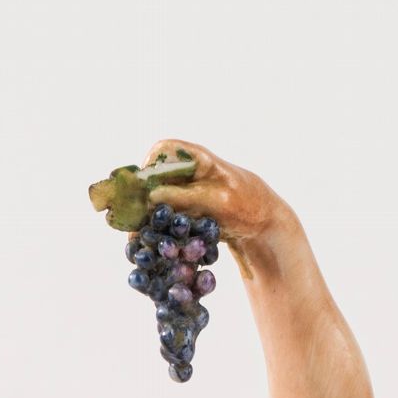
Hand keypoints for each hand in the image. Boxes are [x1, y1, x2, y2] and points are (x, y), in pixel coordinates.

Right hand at [144, 138, 286, 250]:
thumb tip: (152, 197)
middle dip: (141, 200)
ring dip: (146, 220)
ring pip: (156, 201)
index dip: (149, 164)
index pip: (164, 150)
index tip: (142, 189)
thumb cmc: (249, 205)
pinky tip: (152, 248)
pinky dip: (159, 232)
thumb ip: (186, 197)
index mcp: (198, 159)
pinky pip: (166, 219)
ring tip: (137, 243)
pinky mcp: (186, 213)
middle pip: (154, 178)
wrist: (264, 225)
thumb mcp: (219, 202)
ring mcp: (186, 193)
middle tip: (132, 225)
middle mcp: (188, 173)